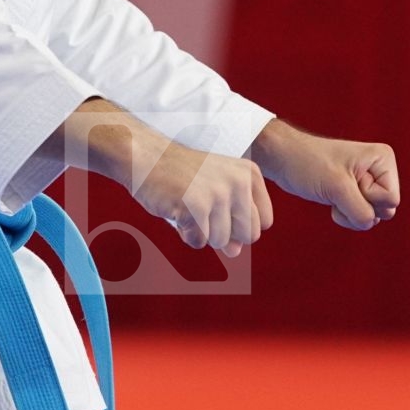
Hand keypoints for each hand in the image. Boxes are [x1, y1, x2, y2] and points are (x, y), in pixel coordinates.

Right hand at [125, 137, 273, 257]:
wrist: (146, 157)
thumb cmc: (182, 176)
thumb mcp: (216, 191)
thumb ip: (233, 221)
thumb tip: (235, 252)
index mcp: (249, 174)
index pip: (263, 222)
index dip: (240, 224)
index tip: (220, 205)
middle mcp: (238, 182)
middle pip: (247, 236)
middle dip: (224, 232)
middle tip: (203, 207)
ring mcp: (217, 194)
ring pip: (222, 242)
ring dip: (202, 231)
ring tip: (188, 204)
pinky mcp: (195, 207)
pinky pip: (199, 242)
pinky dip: (186, 234)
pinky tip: (177, 210)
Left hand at [251, 122, 399, 230]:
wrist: (284, 158)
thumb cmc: (308, 164)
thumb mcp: (337, 188)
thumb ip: (361, 211)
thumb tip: (369, 223)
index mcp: (383, 159)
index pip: (391, 200)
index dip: (367, 197)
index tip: (347, 180)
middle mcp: (379, 170)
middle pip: (385, 210)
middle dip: (358, 208)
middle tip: (338, 189)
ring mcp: (368, 182)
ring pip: (372, 217)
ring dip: (349, 213)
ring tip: (333, 194)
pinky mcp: (355, 193)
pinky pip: (360, 217)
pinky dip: (344, 215)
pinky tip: (331, 200)